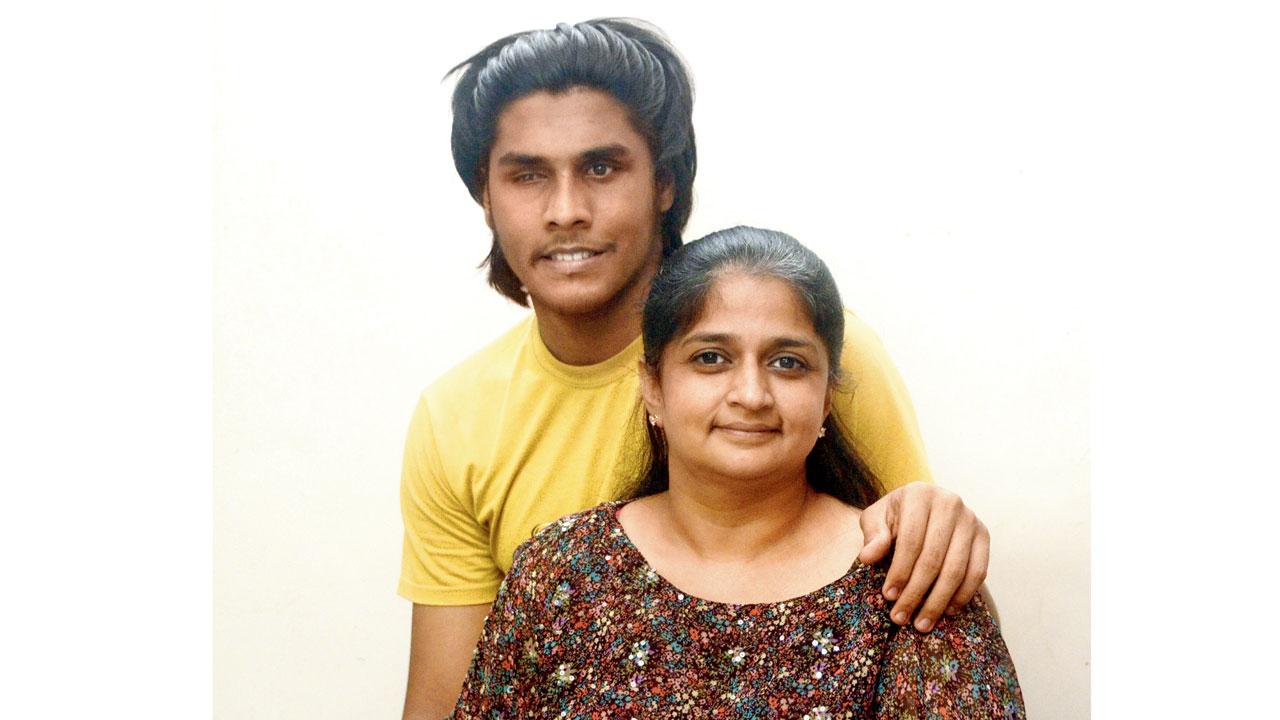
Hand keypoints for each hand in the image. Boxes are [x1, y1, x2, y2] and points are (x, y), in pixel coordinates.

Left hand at [858, 481, 989, 631]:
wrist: (924, 507)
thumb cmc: (895, 516)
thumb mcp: (877, 518)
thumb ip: (872, 535)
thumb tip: (868, 557)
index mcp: (919, 495)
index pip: (910, 541)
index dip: (899, 572)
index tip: (888, 596)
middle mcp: (950, 503)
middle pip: (933, 558)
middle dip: (915, 593)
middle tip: (900, 617)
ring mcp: (971, 520)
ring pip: (956, 569)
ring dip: (938, 601)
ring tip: (921, 624)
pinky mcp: (984, 536)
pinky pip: (978, 572)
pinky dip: (962, 595)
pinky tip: (946, 611)